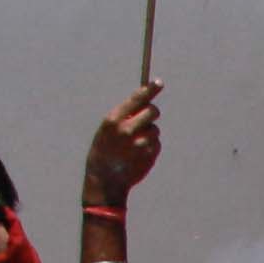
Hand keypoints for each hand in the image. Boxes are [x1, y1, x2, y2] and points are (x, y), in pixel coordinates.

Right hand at [82, 82, 163, 215]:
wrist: (106, 179)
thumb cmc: (104, 150)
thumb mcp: (107, 130)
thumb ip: (124, 116)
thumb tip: (145, 101)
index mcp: (114, 120)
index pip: (137, 99)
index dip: (150, 90)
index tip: (158, 82)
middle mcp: (128, 130)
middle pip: (152, 111)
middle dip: (151, 112)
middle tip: (146, 117)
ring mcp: (141, 143)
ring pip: (155, 129)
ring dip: (149, 133)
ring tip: (134, 145)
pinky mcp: (150, 154)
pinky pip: (157, 143)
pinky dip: (151, 146)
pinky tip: (138, 154)